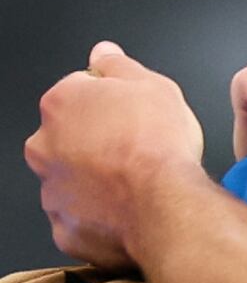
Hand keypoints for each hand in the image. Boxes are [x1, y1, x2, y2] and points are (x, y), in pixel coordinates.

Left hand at [28, 47, 213, 267]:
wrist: (165, 205)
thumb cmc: (158, 146)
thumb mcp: (153, 85)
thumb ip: (119, 65)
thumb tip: (104, 52)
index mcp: (60, 104)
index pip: (79, 94)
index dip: (111, 104)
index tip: (134, 115)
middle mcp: (44, 146)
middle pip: (69, 140)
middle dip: (95, 144)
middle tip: (135, 152)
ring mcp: (52, 191)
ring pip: (73, 182)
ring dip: (97, 182)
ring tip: (136, 187)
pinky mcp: (66, 230)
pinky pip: (82, 221)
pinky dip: (101, 219)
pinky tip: (129, 213)